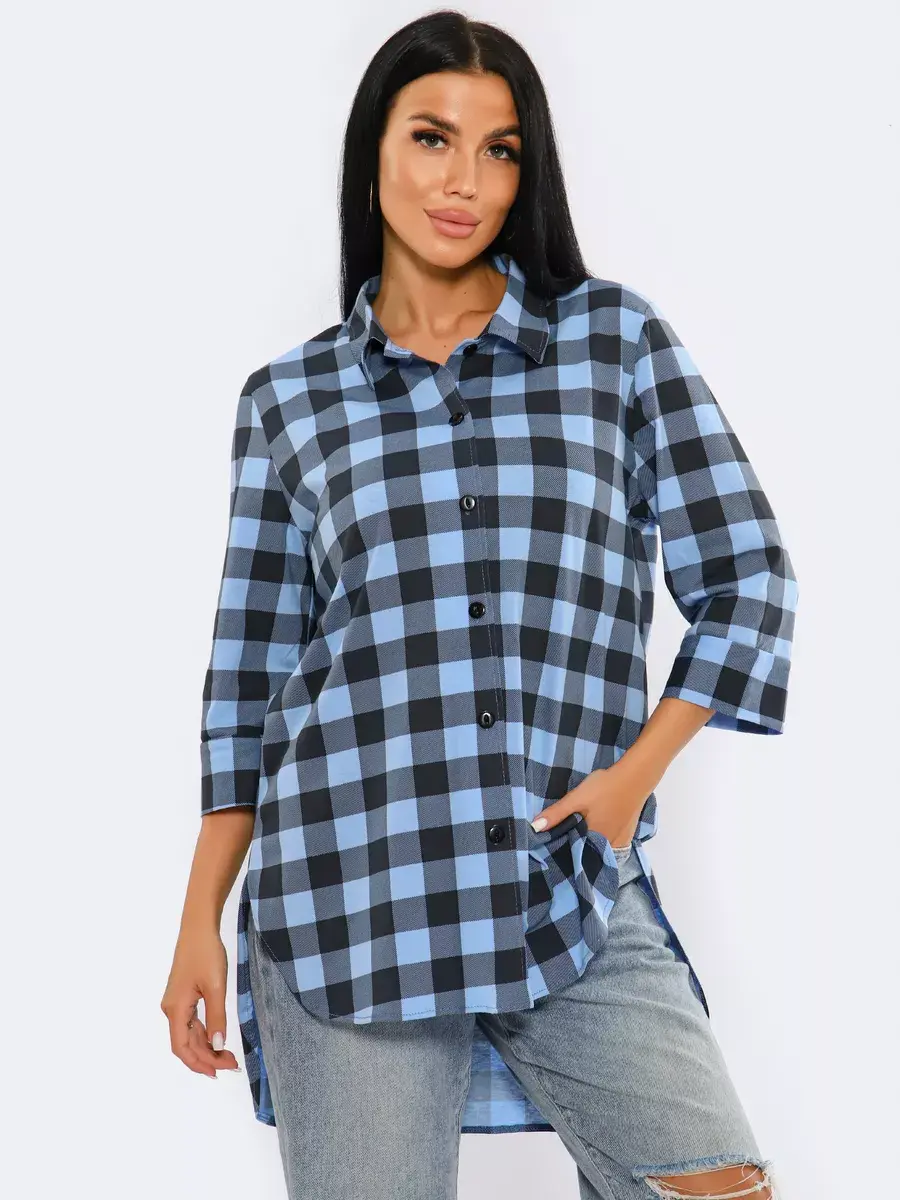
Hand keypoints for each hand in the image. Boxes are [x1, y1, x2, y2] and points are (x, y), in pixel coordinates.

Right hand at [161, 927, 241, 1078]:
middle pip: (185, 1044)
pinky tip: (217, 1040)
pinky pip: (191, 1023)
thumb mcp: (216, 987)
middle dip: (207, 1057)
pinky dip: (204, 1034)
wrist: (199, 928)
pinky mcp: (183, 996)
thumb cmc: (207, 954)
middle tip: (231, 1064)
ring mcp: (176, 1003)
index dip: (199, 1063)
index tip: (220, 1071)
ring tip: (228, 1057)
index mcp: (175, 1009)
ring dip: (206, 1047)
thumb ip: (217, 1018)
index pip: (182, 1047)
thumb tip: (218, 1046)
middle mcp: (171, 1009)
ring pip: (189, 1034)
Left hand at [531, 764, 646, 847]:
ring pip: (600, 848)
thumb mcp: (576, 798)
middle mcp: (610, 846)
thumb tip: (534, 829)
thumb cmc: (604, 788)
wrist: (635, 777)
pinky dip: (603, 840)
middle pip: (589, 853)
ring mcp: (621, 841)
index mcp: (595, 840)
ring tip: (578, 835)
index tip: (553, 848)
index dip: (565, 851)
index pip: (576, 854)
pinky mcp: (628, 833)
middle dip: (577, 849)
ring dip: (590, 845)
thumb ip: (556, 814)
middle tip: (564, 839)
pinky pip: (612, 843)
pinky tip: (596, 829)